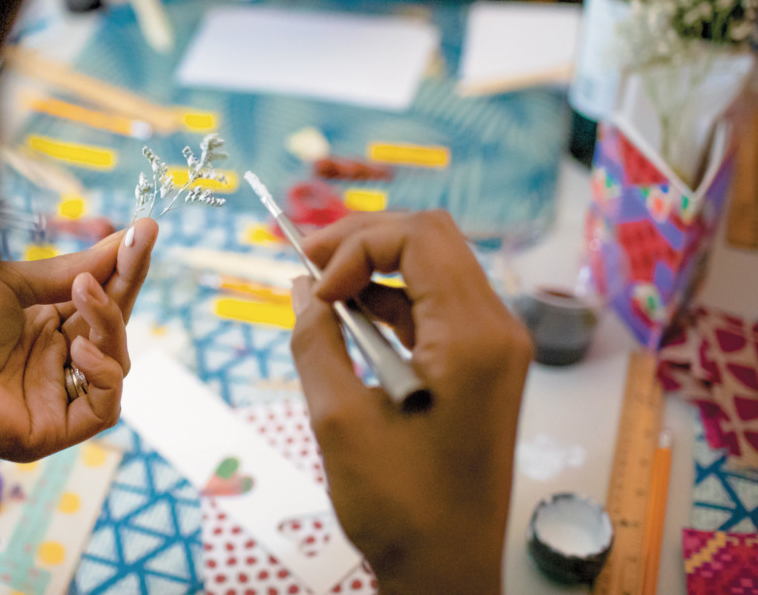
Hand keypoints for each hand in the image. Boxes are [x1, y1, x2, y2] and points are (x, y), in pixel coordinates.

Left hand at [0, 218, 156, 466]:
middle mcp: (55, 360)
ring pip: (115, 364)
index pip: (101, 296)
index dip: (125, 266)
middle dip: (126, 285)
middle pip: (115, 327)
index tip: (146, 230)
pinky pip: (103, 407)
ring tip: (84, 294)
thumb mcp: (11, 282)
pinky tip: (81, 345)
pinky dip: (105, 375)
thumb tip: (123, 242)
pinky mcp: (49, 430)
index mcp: (45, 324)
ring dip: (111, 325)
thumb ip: (70, 272)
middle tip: (133, 246)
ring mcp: (54, 396)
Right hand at [289, 211, 530, 594]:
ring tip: (321, 293)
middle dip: (363, 242)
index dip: (356, 245)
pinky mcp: (481, 365)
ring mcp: (494, 348)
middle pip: (430, 240)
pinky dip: (388, 302)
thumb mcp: (337, 419)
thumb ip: (315, 341)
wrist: (448, 569)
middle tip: (307, 264)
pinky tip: (349, 320)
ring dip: (373, 270)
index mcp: (474, 338)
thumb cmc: (401, 509)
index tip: (313, 288)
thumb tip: (302, 289)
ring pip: (432, 267)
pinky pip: (434, 307)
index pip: (419, 237)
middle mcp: (497, 331)